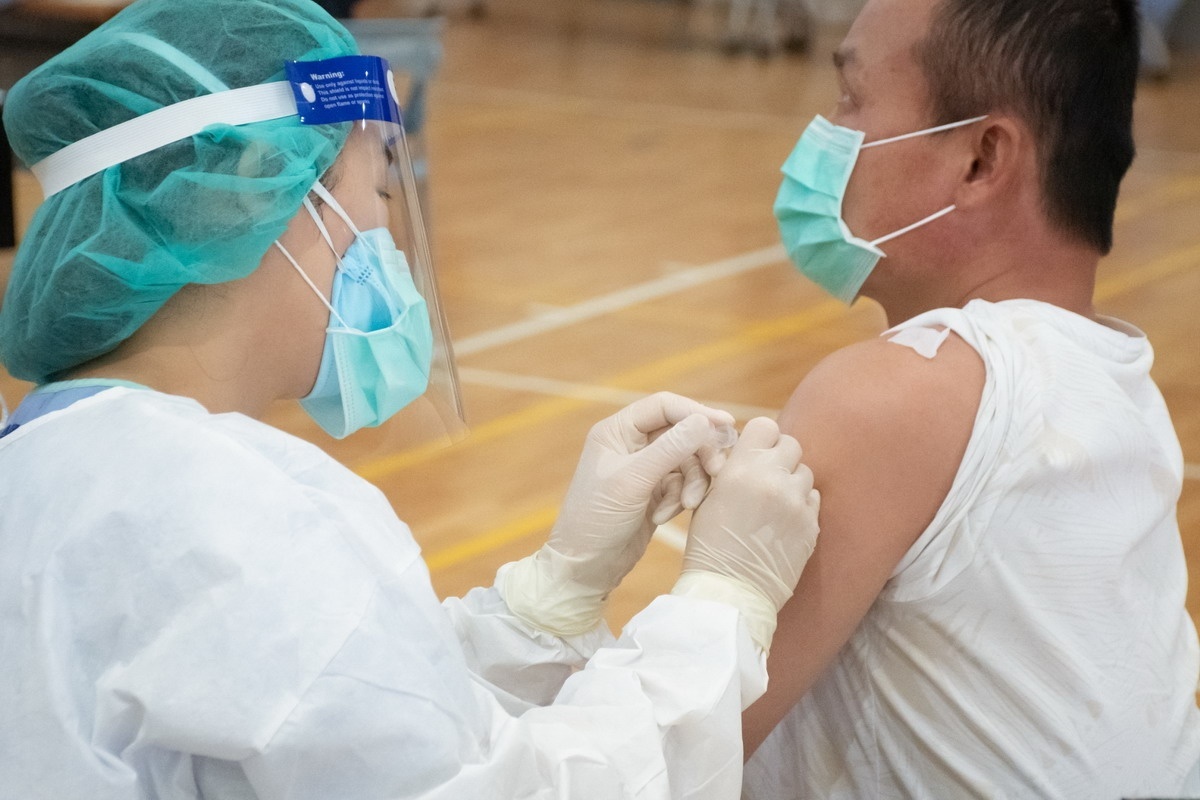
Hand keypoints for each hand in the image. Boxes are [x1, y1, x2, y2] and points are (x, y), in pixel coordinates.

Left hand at [498, 392, 734, 635]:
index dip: (696, 412)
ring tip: (687, 503)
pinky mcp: (654, 492)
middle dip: (699, 453)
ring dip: (692, 481)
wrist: (586, 567)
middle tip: (716, 471)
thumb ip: (670, 449)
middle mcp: (631, 444)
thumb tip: (704, 421)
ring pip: (686, 460)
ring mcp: (643, 469)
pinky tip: (665, 517)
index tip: (726, 426)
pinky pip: (682, 483)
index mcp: (617, 431)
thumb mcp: (633, 481)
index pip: (664, 406)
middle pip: (681, 432)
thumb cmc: (596, 520)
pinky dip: (680, 498)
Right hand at [672, 417, 819, 651]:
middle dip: (779, 457)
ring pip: (805, 472)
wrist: (730, 593)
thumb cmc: (709, 546)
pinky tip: (783, 522)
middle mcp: (773, 479)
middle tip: (765, 477)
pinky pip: (813, 499)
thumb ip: (731, 469)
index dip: (760, 438)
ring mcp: (796, 503)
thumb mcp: (707, 497)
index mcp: (740, 469)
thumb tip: (748, 451)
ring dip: (792, 481)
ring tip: (774, 504)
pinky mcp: (812, 525)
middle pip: (791, 444)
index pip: (766, 426)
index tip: (754, 453)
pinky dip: (801, 505)